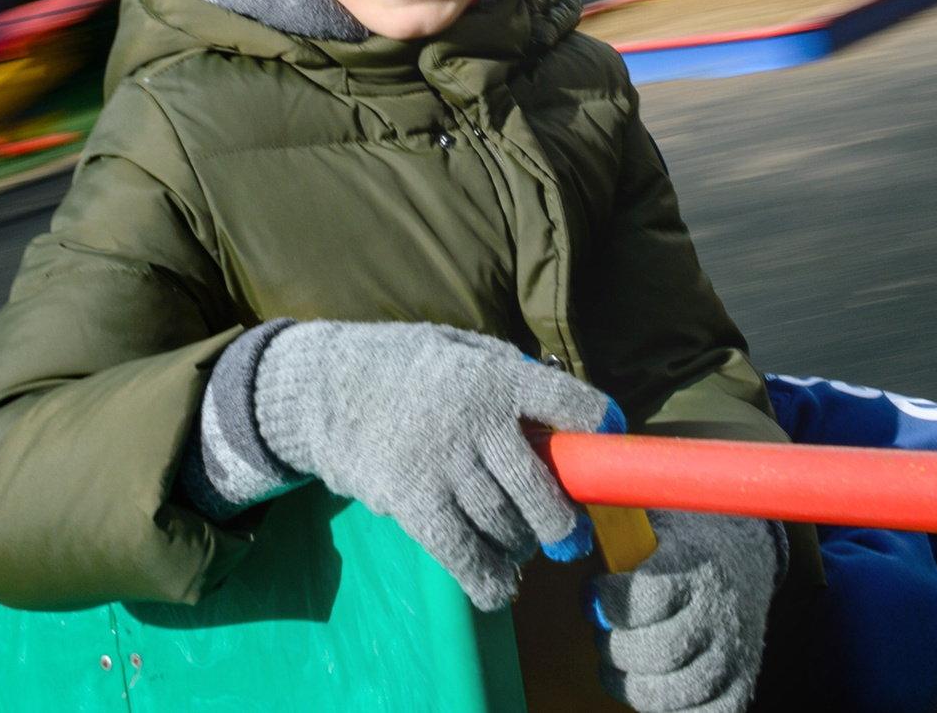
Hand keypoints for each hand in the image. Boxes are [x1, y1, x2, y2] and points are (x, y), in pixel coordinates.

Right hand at [253, 321, 615, 609]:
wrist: (328, 388)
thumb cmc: (408, 369)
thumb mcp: (463, 349)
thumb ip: (512, 375)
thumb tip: (565, 413)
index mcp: (496, 378)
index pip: (568, 402)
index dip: (598, 424)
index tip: (609, 441)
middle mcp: (476, 422)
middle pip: (542, 488)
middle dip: (564, 522)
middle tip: (570, 535)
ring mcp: (443, 465)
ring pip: (505, 524)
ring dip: (521, 546)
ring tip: (521, 545)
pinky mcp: (412, 502)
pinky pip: (461, 553)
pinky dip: (486, 579)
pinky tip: (498, 588)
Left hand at [592, 508, 779, 712]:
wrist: (746, 560)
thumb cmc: (683, 546)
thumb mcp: (656, 525)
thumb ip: (616, 533)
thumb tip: (566, 534)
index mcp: (698, 566)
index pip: (647, 597)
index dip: (606, 600)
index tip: (591, 591)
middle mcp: (720, 613)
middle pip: (656, 652)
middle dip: (614, 646)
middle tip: (604, 631)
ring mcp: (733, 656)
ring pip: (667, 693)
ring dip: (628, 682)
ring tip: (619, 660)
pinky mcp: (738, 689)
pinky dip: (663, 709)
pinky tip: (649, 682)